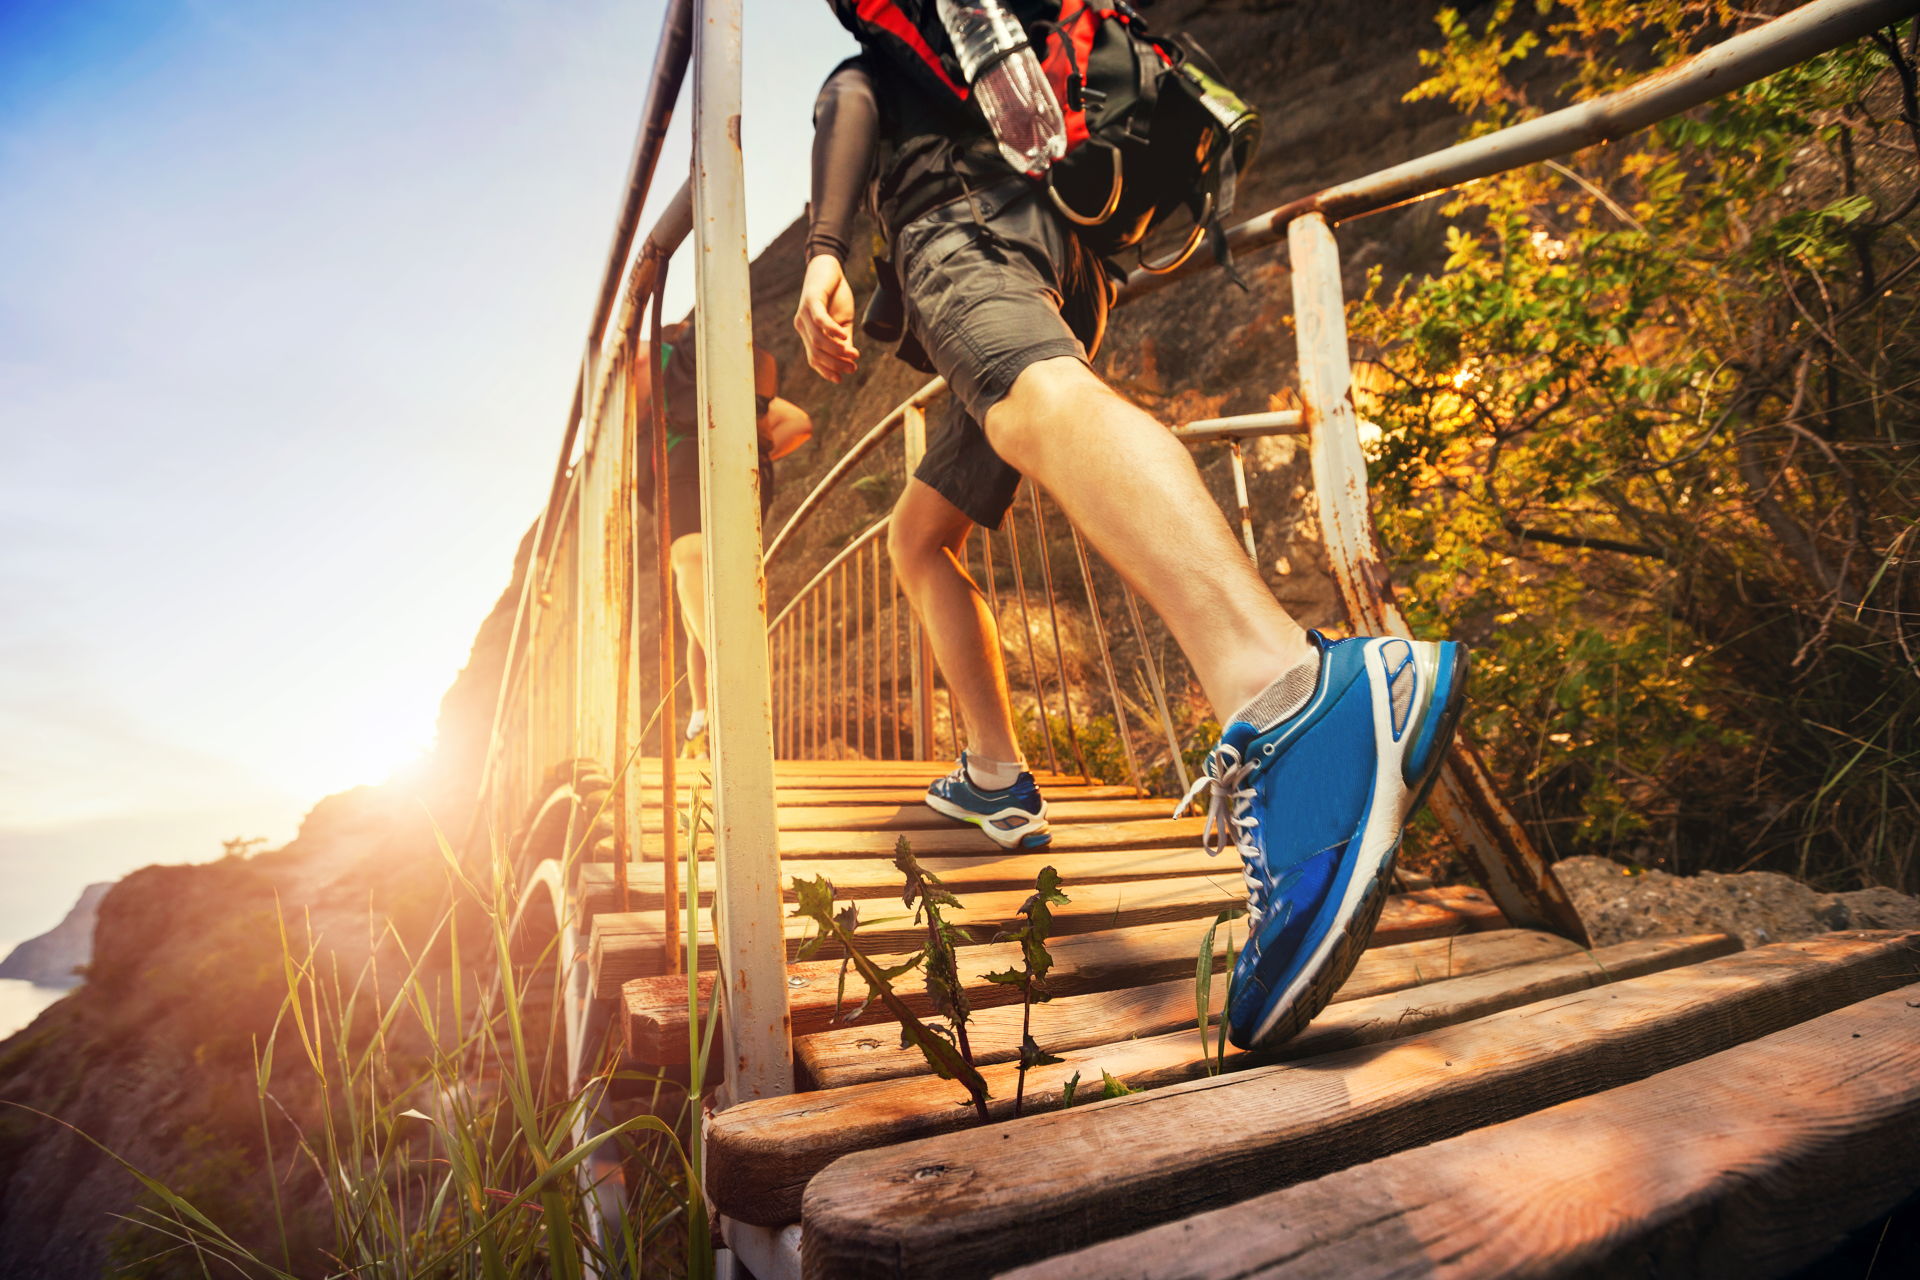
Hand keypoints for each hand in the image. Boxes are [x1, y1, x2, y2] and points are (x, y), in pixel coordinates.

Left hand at [794, 253, 858, 382]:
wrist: (830, 267)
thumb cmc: (835, 295)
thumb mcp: (843, 321)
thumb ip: (844, 340)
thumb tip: (850, 358)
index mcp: (808, 332)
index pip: (814, 358)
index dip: (826, 370)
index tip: (841, 379)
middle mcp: (802, 325)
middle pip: (815, 352)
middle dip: (834, 363)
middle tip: (852, 367)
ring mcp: (804, 313)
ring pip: (818, 340)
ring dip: (836, 350)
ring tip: (853, 354)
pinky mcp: (811, 300)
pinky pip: (819, 320)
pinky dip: (831, 330)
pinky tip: (843, 336)